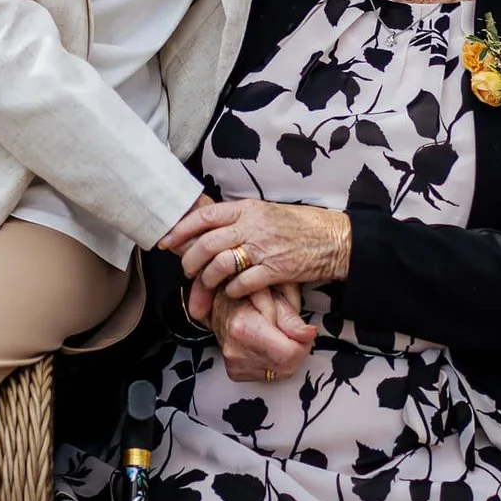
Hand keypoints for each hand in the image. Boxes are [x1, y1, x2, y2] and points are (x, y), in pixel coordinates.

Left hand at [161, 196, 351, 317]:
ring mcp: (263, 248)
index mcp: (247, 208)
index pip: (205, 217)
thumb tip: (208, 228)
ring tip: (207, 285)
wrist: (333, 239)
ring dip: (208, 279)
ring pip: (221, 265)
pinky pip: (243, 283)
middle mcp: (252, 226)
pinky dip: (232, 290)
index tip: (167, 242)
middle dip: (190, 261)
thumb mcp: (266, 212)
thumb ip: (239, 218)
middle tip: (187, 271)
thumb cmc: (299, 225)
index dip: (181, 230)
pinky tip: (231, 292)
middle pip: (207, 244)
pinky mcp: (276, 270)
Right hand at [213, 284, 317, 381]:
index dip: (302, 341)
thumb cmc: (246, 294)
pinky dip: (275, 362)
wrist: (219, 303)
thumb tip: (308, 334)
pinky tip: (267, 346)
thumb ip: (290, 315)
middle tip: (289, 330)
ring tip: (275, 336)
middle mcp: (236, 351)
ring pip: (281, 372)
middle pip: (288, 365)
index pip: (290, 353)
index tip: (301, 330)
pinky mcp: (236, 373)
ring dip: (286, 356)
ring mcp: (235, 364)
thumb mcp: (272, 293)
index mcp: (243, 328)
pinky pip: (270, 375)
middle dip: (296, 348)